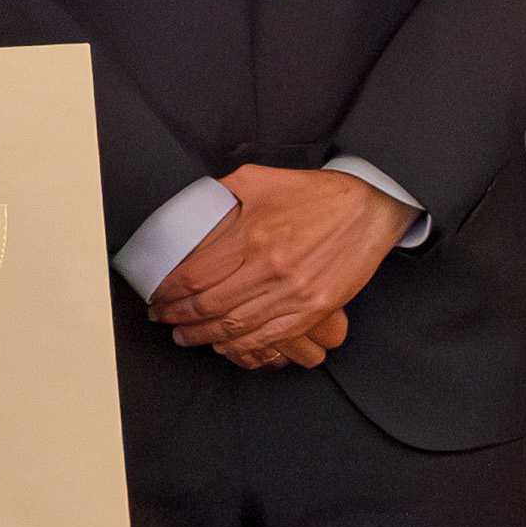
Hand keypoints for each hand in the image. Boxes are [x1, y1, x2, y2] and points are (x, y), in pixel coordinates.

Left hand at [148, 164, 407, 367]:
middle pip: (209, 305)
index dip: (169, 292)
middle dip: (179, 317)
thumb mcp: (260, 180)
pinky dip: (242, 346)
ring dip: (203, 336)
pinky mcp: (313, 309)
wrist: (369, 209)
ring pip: (236, 326)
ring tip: (185, 337)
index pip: (195, 275)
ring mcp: (293, 292)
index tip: (156, 297)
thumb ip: (222, 195)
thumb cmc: (314, 194)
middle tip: (162, 319)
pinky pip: (270, 337)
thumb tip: (190, 210)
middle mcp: (269, 267)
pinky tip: (224, 345)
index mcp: (251, 234)